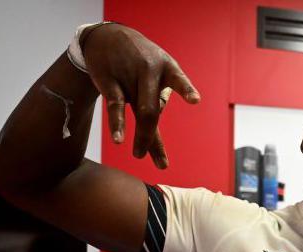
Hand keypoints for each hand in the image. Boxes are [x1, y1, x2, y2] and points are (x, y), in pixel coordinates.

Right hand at [81, 23, 199, 168]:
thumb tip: (153, 128)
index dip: (186, 89)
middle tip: (161, 164)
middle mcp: (149, 71)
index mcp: (166, 68)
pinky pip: (116, 106)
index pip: (178, 79)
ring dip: (142, 136)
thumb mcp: (156, 69)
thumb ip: (159, 97)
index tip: (195, 100)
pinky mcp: (109, 81)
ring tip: (140, 155)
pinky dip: (118, 123)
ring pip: (138, 111)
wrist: (106, 36)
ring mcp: (129, 76)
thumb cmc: (139, 59)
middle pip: (153, 110)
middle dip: (153, 137)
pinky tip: (119, 139)